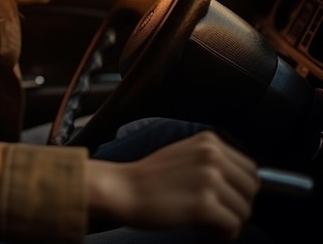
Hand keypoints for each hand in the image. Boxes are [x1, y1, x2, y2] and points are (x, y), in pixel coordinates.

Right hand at [85, 131, 259, 240]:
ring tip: (205, 225)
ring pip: (244, 210)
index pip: (251, 168)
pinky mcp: (204, 204)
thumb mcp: (185, 153)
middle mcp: (212, 156)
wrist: (124, 188)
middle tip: (216, 215)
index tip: (225, 199)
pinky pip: (233, 227)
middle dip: (237, 206)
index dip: (240, 188)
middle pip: (252, 189)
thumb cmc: (150, 176)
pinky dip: (221, 235)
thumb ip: (211, 161)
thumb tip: (239, 182)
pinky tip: (201, 231)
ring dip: (228, 223)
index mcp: (209, 141)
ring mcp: (209, 179)